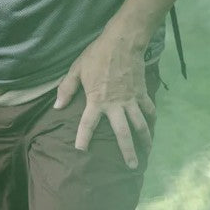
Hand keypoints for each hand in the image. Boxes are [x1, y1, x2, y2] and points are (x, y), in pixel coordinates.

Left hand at [53, 25, 155, 168]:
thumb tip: (56, 107)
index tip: (81, 151)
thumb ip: (66, 89)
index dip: (83, 138)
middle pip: (122, 133)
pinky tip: (152, 126)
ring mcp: (131, 100)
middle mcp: (115, 104)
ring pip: (140, 125)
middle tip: (131, 167)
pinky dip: (152, 119)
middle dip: (127, 151)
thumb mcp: (76, 69)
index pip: (88, 124)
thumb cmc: (96, 56)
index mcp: (96, 100)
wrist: (122, 43)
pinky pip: (149, 109)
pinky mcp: (142, 93)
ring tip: (146, 153)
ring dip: (144, 140)